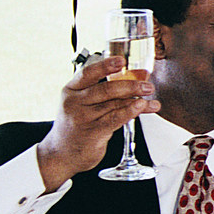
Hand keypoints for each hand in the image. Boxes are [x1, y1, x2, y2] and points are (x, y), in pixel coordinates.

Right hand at [35, 55, 156, 191]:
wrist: (62, 153)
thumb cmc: (77, 123)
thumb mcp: (81, 102)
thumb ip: (104, 90)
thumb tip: (137, 77)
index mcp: (72, 89)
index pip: (88, 73)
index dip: (105, 65)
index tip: (122, 60)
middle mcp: (74, 102)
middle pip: (105, 89)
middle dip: (130, 86)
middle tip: (147, 85)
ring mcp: (82, 118)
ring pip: (113, 105)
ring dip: (137, 101)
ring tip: (151, 99)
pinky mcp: (91, 133)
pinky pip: (114, 119)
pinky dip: (130, 112)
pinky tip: (141, 108)